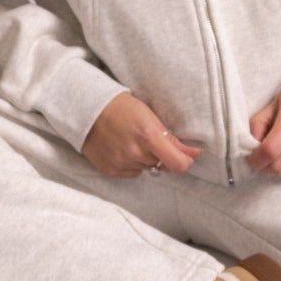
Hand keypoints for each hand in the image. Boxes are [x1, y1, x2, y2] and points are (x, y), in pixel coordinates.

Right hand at [82, 91, 202, 177]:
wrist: (86, 109)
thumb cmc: (121, 107)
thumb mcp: (150, 115)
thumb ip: (172, 138)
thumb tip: (194, 153)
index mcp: (148, 136)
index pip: (178, 164)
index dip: (185, 161)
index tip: (184, 156)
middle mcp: (134, 152)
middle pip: (162, 165)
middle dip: (161, 155)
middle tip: (148, 139)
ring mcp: (121, 163)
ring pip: (146, 168)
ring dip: (144, 159)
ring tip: (131, 140)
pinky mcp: (109, 170)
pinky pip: (131, 173)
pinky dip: (131, 164)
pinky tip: (121, 148)